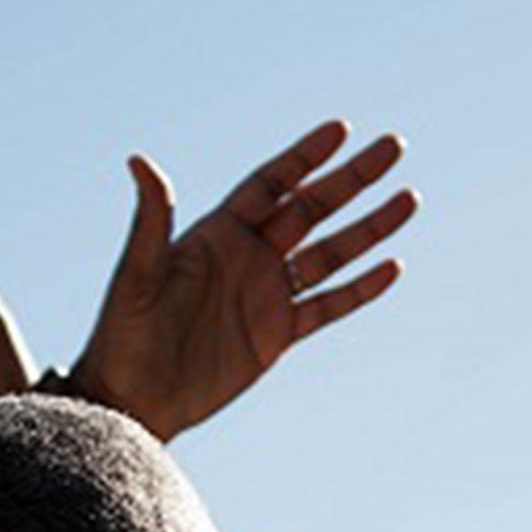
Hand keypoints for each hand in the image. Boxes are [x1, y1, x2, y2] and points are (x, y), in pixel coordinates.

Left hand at [70, 121, 418, 440]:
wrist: (134, 400)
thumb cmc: (123, 335)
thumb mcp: (136, 275)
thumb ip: (151, 219)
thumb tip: (139, 159)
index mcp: (217, 233)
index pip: (270, 184)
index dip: (304, 158)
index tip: (340, 130)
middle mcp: (247, 256)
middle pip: (311, 208)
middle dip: (351, 179)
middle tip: (394, 147)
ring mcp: (266, 295)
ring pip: (329, 254)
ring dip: (368, 228)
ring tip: (408, 199)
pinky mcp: (276, 335)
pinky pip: (327, 306)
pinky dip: (359, 289)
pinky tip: (392, 267)